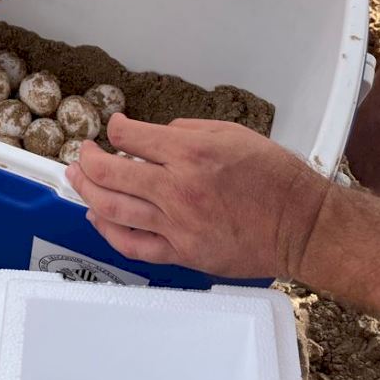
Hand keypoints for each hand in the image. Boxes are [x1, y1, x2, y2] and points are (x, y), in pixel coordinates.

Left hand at [65, 115, 332, 279]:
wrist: (302, 226)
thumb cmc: (275, 178)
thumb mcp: (233, 134)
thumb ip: (187, 130)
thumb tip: (154, 134)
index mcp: (191, 152)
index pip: (130, 136)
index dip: (115, 128)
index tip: (113, 128)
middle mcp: (178, 187)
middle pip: (110, 172)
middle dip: (87, 159)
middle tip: (81, 154)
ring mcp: (176, 223)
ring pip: (112, 208)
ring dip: (86, 191)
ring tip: (76, 180)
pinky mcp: (181, 252)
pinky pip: (132, 244)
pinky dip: (108, 230)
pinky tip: (97, 217)